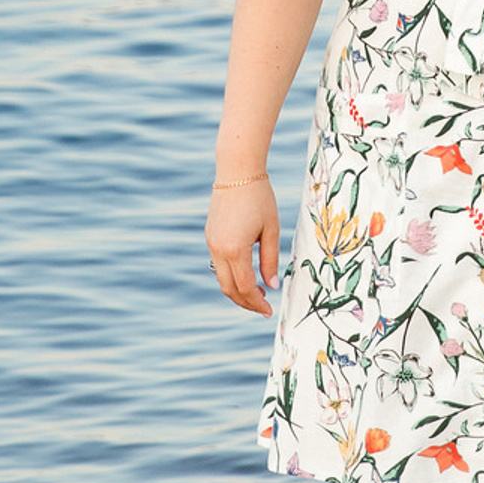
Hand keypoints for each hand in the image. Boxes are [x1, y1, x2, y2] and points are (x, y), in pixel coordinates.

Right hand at [207, 177, 279, 313]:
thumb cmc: (260, 198)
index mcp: (235, 249)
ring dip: (237, 289)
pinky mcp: (210, 235)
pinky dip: (231, 274)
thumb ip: (271, 260)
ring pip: (221, 277)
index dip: (257, 302)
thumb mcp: (272, 230)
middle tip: (263, 307)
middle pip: (229, 288)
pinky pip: (218, 263)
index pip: (245, 287)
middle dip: (245, 302)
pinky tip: (246, 273)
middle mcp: (218, 249)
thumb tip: (273, 285)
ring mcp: (211, 242)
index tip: (269, 311)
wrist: (237, 171)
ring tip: (257, 292)